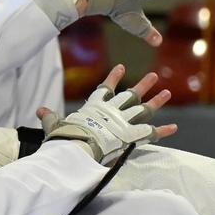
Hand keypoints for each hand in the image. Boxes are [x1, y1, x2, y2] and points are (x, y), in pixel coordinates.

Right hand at [40, 65, 175, 162]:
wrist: (79, 146)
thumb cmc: (65, 136)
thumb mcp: (55, 125)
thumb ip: (50, 117)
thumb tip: (39, 110)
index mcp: (96, 107)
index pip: (106, 88)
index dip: (113, 78)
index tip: (121, 67)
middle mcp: (114, 111)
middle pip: (131, 96)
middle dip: (142, 86)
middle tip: (153, 76)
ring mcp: (125, 122)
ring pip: (144, 109)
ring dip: (156, 101)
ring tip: (167, 92)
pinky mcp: (133, 135)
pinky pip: (152, 133)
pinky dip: (163, 131)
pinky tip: (175, 127)